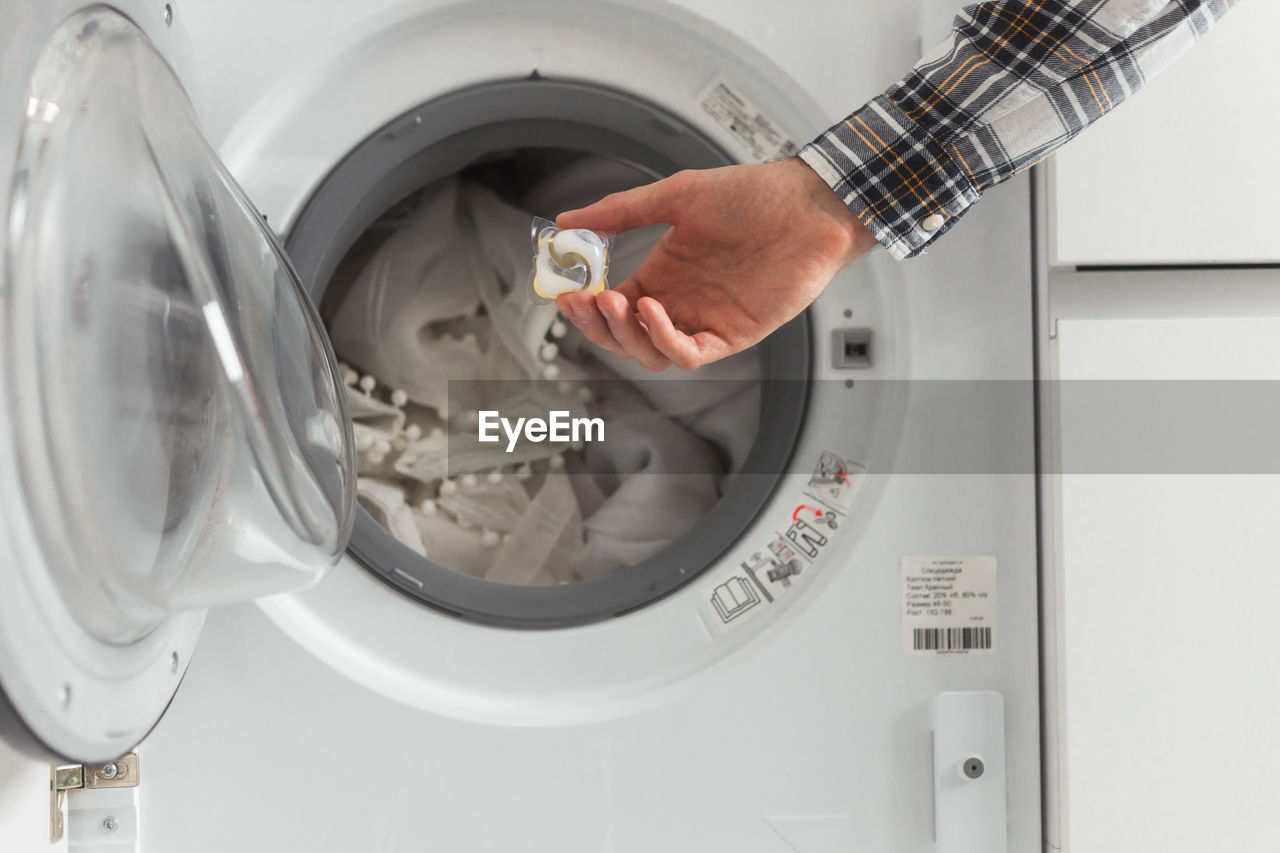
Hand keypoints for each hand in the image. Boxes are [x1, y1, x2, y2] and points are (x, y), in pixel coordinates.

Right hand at [554, 157, 878, 370]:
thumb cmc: (754, 195)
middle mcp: (680, 301)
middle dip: (597, 325)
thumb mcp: (676, 195)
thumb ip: (621, 212)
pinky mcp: (733, 333)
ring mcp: (705, 319)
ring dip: (626, 335)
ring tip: (615, 303)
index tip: (564, 292)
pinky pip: (690, 354)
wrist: (807, 204)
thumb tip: (568, 219)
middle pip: (624, 337)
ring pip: (651, 353)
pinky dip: (665, 341)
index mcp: (663, 274)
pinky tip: (652, 311)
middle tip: (584, 301)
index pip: (611, 306)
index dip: (585, 306)